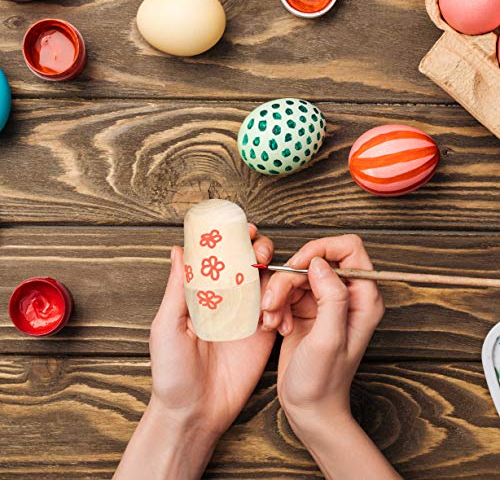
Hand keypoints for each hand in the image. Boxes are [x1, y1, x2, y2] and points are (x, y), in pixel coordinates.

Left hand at [115, 225, 274, 479]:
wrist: (195, 413)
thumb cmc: (173, 372)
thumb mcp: (168, 326)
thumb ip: (178, 288)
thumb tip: (178, 250)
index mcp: (203, 294)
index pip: (220, 256)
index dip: (232, 238)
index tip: (241, 228)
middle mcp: (226, 300)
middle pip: (248, 262)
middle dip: (258, 249)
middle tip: (257, 253)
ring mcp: (247, 315)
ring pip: (267, 280)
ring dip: (273, 275)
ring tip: (265, 293)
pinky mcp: (263, 334)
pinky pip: (279, 309)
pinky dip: (282, 306)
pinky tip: (273, 320)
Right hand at [260, 235, 397, 479]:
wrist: (309, 407)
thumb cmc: (323, 381)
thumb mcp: (328, 339)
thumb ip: (331, 297)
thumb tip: (320, 263)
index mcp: (363, 298)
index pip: (349, 249)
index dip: (321, 249)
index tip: (298, 265)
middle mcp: (346, 296)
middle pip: (315, 262)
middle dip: (289, 279)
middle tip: (274, 302)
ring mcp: (325, 302)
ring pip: (296, 276)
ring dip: (278, 295)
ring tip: (272, 319)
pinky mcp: (307, 310)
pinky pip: (287, 292)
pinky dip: (276, 305)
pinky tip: (275, 326)